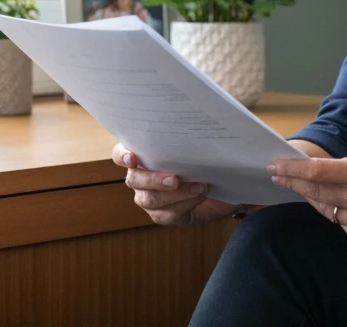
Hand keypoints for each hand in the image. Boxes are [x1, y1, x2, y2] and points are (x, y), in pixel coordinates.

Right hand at [111, 144, 258, 226]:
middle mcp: (140, 177)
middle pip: (134, 179)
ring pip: (150, 199)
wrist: (225, 184)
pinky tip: (199, 197)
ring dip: (176, 194)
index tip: (132, 158)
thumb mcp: (200, 146)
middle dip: (153, 179)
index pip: (121, 154)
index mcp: (143, 155)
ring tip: (199, 187)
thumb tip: (194, 132)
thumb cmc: (208, 159)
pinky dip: (185, 204)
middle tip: (174, 179)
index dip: (122, 156)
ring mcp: (149, 198)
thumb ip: (188, 140)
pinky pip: (165, 214)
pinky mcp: (162, 215)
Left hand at [269, 154, 346, 247]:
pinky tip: (342, 205)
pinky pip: (341, 225)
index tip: (275, 165)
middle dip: (294, 183)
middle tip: (277, 174)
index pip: (321, 173)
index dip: (294, 170)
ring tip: (305, 187)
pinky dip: (337, 214)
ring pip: (327, 211)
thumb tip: (318, 168)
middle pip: (317, 193)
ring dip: (315, 198)